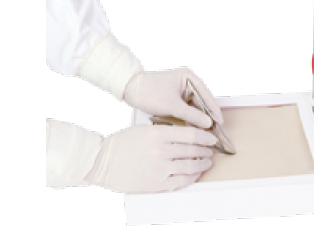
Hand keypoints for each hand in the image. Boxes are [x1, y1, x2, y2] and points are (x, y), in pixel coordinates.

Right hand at [86, 125, 216, 192]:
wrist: (103, 162)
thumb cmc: (121, 143)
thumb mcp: (143, 129)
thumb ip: (164, 131)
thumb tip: (185, 135)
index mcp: (157, 134)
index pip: (190, 134)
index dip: (204, 136)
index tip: (211, 138)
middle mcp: (161, 151)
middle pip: (192, 150)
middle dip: (205, 150)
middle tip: (211, 150)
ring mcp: (159, 169)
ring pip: (190, 166)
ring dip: (202, 164)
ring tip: (207, 162)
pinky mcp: (156, 184)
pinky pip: (181, 181)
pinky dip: (192, 177)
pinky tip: (196, 174)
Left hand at [123, 68, 223, 128]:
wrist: (130, 90)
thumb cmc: (149, 92)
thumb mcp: (172, 105)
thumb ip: (192, 115)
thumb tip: (208, 124)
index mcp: (188, 77)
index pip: (206, 94)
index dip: (214, 109)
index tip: (220, 121)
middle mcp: (186, 82)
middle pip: (201, 101)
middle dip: (206, 116)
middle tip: (214, 130)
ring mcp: (180, 90)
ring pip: (194, 107)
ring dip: (198, 118)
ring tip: (205, 131)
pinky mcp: (175, 98)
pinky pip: (186, 109)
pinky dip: (189, 118)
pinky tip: (193, 128)